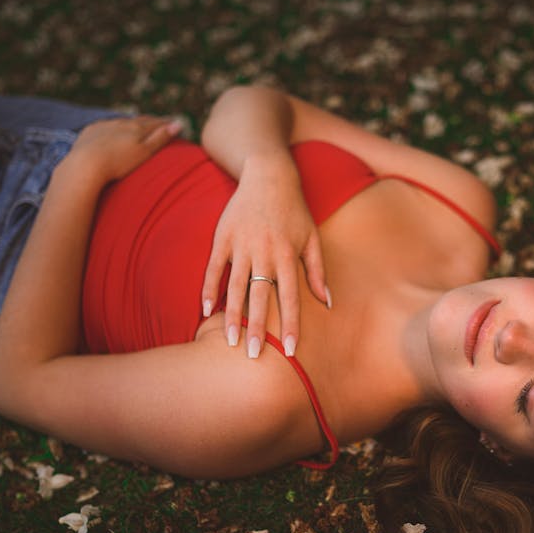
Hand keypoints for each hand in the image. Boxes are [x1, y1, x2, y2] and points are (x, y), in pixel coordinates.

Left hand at [66, 116, 181, 184]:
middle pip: (139, 120)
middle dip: (150, 121)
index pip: (155, 123)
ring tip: (136, 126)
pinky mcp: (90, 132)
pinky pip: (104, 126)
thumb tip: (179, 123)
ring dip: (131, 123)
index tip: (175, 123)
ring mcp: (104, 126)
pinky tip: (111, 131)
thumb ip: (161, 138)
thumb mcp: (145, 152)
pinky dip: (112, 128)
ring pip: (121, 122)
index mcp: (136, 128)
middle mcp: (121, 122)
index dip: (166, 123)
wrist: (85, 165)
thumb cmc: (118, 162)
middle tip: (159, 122)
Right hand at [200, 151, 329, 358]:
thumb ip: (317, 271)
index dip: (290, 325)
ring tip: (230, 341)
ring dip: (232, 315)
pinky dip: (208, 288)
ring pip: (235, 286)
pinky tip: (205, 310)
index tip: (290, 350)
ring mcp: (241, 245)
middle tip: (254, 357)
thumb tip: (327, 303)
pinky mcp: (223, 237)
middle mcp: (265, 252)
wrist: (268, 176)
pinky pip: (214, 267)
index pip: (290, 298)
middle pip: (260, 297)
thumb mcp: (312, 238)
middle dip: (257, 328)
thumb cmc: (294, 211)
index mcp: (288, 255)